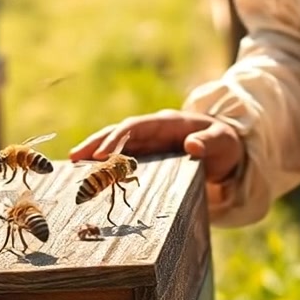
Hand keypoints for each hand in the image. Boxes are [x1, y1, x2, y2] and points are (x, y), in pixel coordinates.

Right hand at [70, 110, 245, 186]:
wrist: (227, 149)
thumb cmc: (226, 144)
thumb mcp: (224, 142)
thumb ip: (211, 143)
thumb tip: (192, 145)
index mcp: (166, 122)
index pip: (135, 127)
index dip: (117, 139)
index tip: (101, 156)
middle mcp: (152, 129)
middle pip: (117, 133)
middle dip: (95, 144)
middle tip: (73, 158)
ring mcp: (147, 142)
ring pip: (115, 144)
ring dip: (94, 153)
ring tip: (72, 167)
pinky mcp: (146, 155)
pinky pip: (121, 158)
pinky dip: (105, 165)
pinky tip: (90, 176)